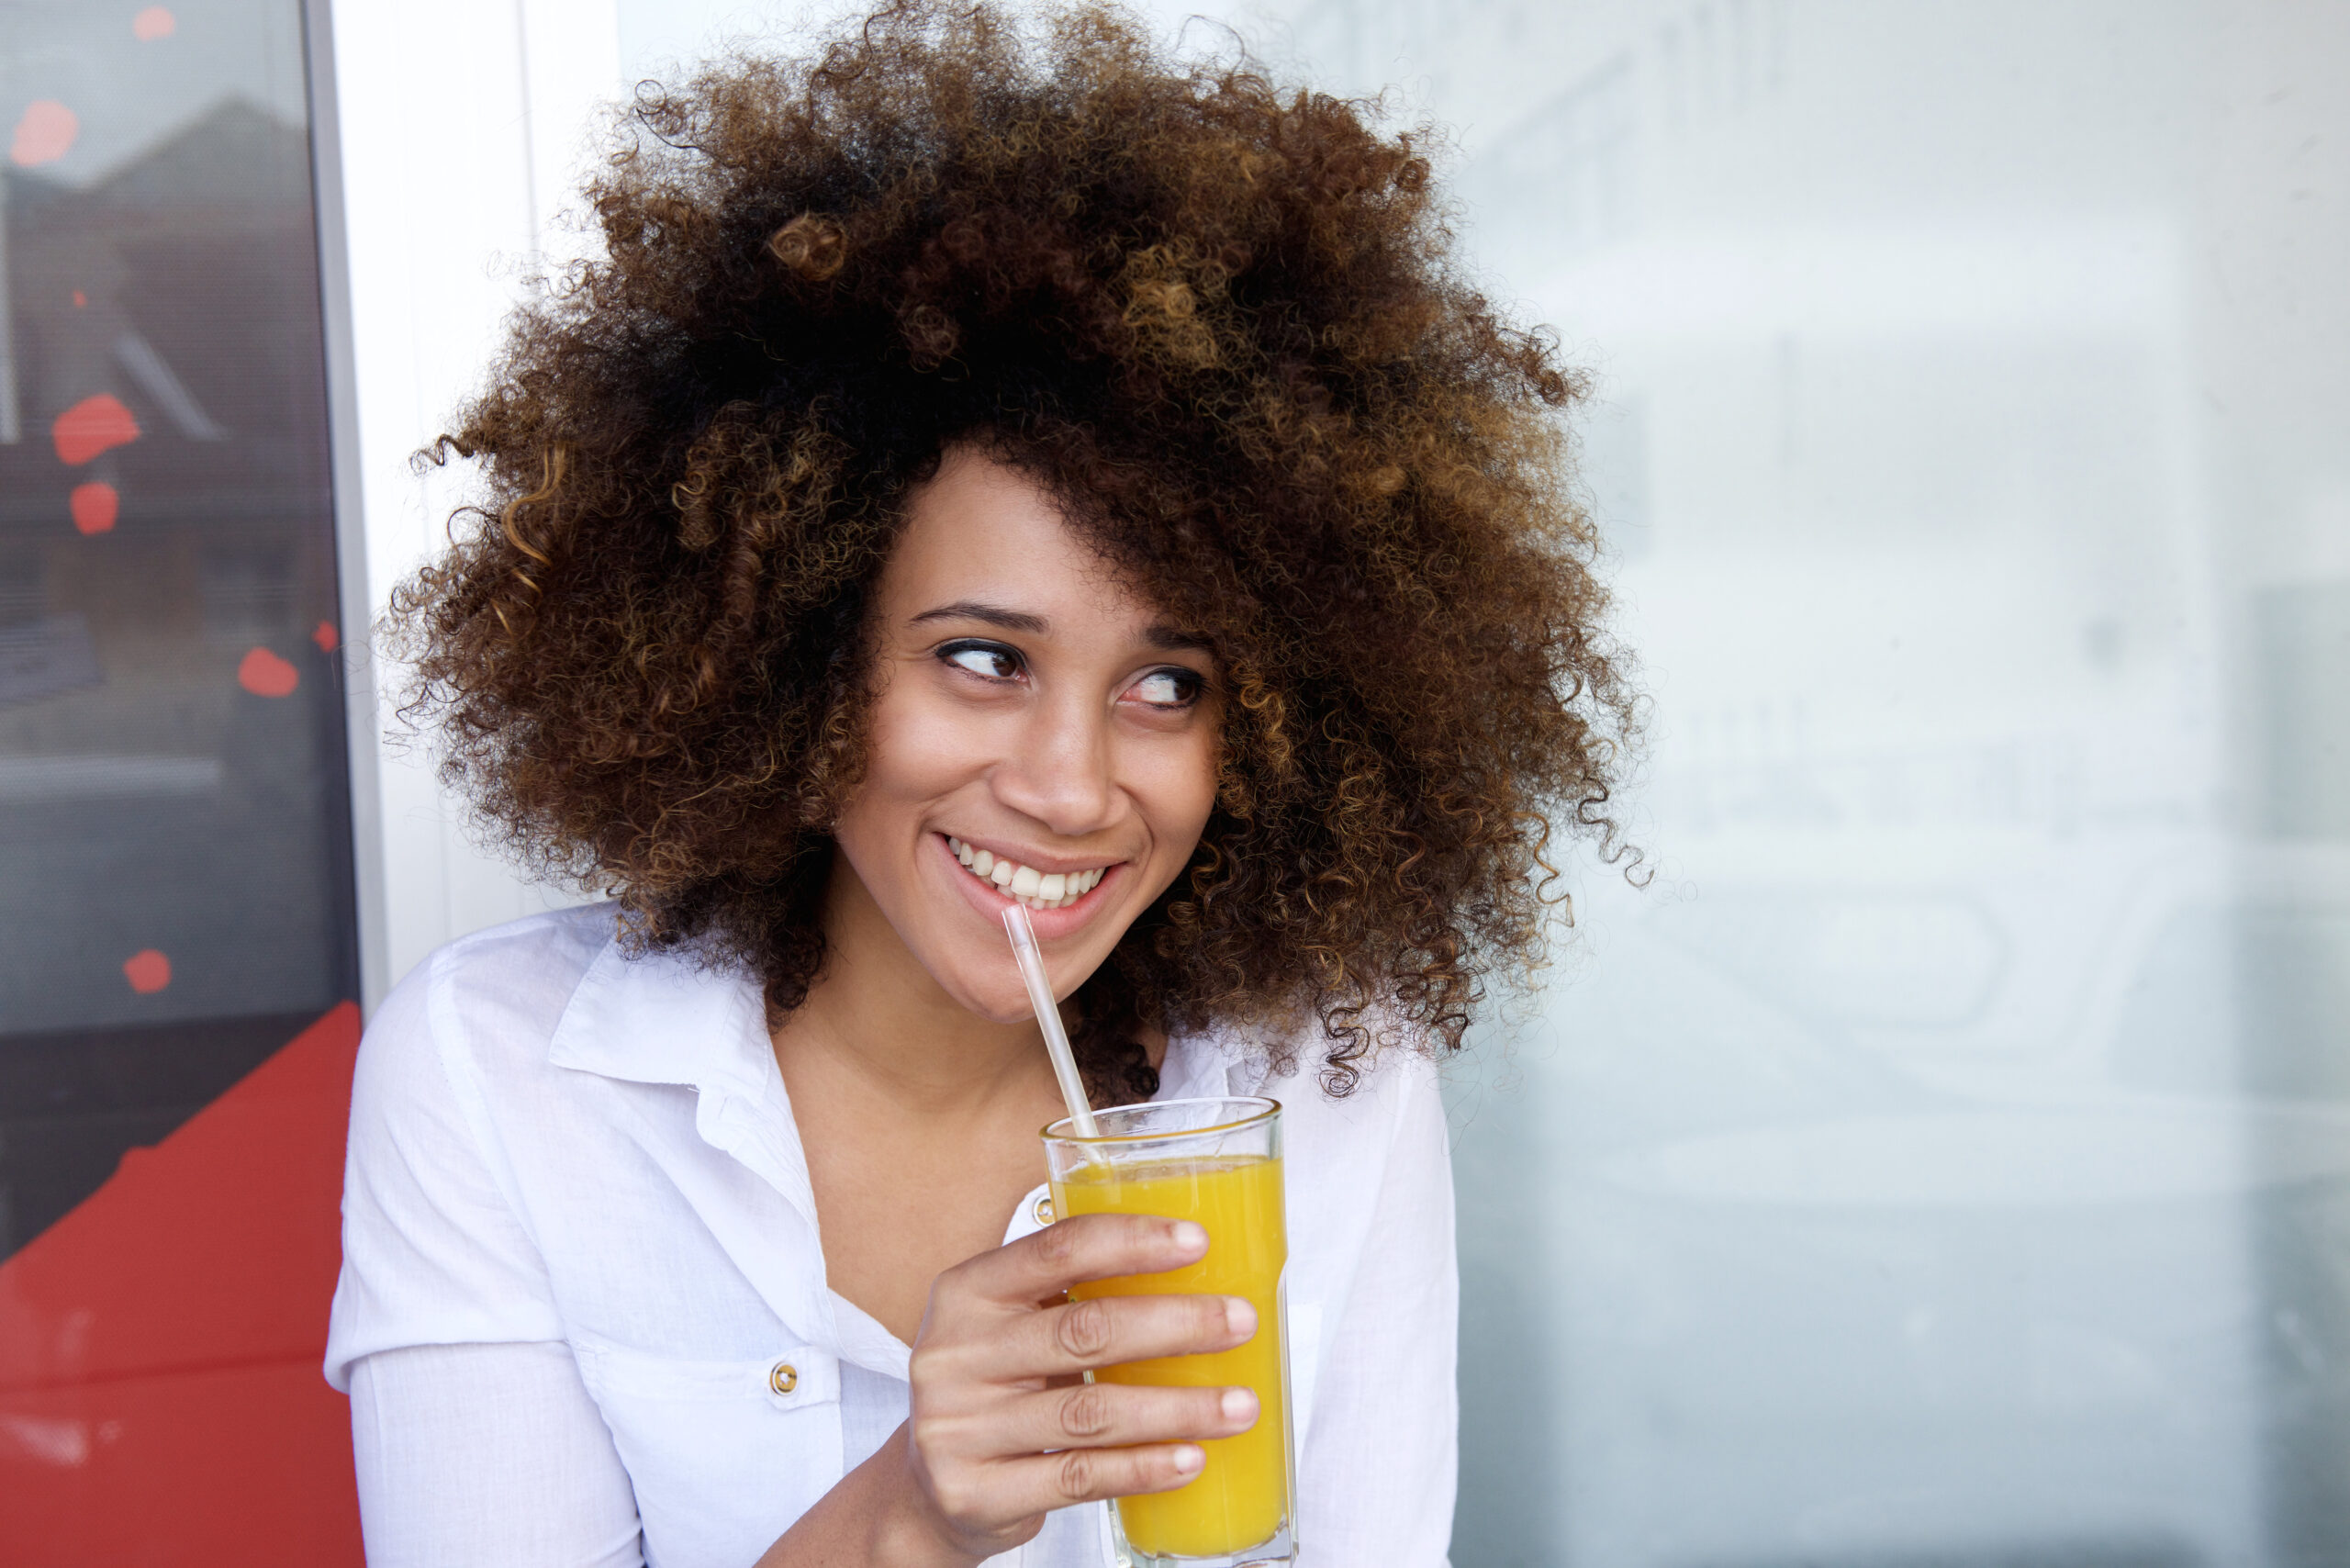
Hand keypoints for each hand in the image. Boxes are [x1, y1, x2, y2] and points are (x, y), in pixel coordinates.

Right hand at [882, 1212, 1261, 1564]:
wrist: (928, 1488)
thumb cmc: (998, 1387)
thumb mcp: (1012, 1327)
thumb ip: (1072, 1298)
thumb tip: (1198, 1279)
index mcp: (966, 1292)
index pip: (1055, 1250)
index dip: (1131, 1241)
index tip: (1199, 1242)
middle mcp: (952, 1354)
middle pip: (1083, 1329)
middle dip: (1175, 1323)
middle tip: (1241, 1322)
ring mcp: (957, 1427)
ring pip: (1089, 1412)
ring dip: (1177, 1407)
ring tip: (1240, 1405)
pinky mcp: (974, 1492)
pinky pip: (1077, 1477)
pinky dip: (1143, 1467)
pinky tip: (1190, 1458)